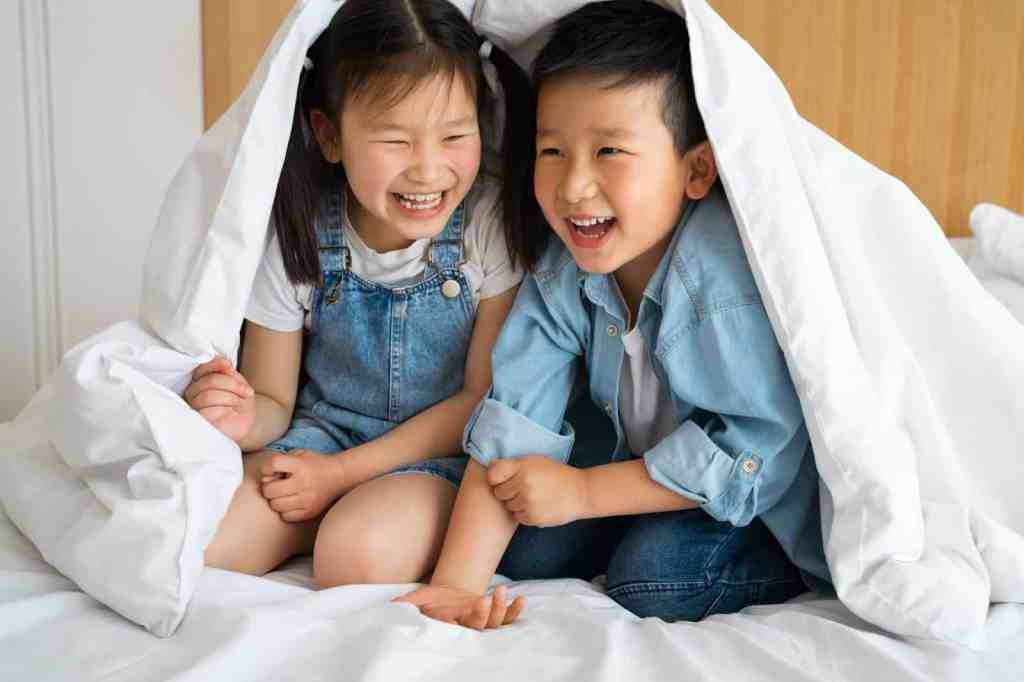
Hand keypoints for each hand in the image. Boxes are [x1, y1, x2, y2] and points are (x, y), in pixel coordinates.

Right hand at [184, 356, 255, 443]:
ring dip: (231, 398)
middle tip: (247, 392)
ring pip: (208, 395)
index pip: (201, 368)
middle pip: (209, 381)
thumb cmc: (240, 402)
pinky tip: (233, 411)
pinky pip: (207, 413)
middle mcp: (192, 394)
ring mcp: (194, 409)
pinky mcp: (199, 423)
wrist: (246, 425)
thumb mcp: (238, 383)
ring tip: (240, 403)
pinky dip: (225, 410)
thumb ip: (228, 372)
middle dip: (232, 385)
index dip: (216, 365)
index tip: (231, 368)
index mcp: (199, 382)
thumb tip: (224, 362)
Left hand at [259, 449, 345, 521]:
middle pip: (270, 490)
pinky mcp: (310, 512)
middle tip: (275, 485)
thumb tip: (264, 480)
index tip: (271, 470)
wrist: (339, 476)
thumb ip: (280, 462)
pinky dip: (285, 511)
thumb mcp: (299, 454)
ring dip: (275, 500)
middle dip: (268, 487)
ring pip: (275, 505)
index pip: (273, 464)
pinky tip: (291, 503)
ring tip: (283, 494)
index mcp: (300, 465)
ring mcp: (307, 499)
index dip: (266, 468)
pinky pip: (286, 516)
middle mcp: (303, 482)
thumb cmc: (314, 464)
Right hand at [394, 584, 524, 629]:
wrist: (447, 600)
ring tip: (499, 591)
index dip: (454, 627)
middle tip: (483, 601)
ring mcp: (481, 621)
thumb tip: (392, 607)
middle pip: (476, 626)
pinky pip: (508, 619)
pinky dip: (515, 611)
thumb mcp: (416, 601)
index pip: (451, 629)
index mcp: (447, 624)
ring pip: (494, 622)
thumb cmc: (430, 602)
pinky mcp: (493, 615)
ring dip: (499, 608)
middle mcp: (466, 626)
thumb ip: (405, 605)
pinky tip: (521, 600)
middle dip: (481, 615)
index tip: (454, 622)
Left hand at [487, 456, 589, 526]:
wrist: (581, 492)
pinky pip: (517, 517)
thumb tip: (489, 465)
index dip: (497, 478)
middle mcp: (523, 484)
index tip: (503, 479)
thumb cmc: (557, 474)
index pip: (493, 474)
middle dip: (507, 492)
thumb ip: (514, 464)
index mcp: (523, 467)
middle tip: (522, 489)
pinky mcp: (533, 517)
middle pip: (499, 492)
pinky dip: (524, 513)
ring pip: (508, 506)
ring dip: (516, 503)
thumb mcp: (537, 461)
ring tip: (532, 497)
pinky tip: (537, 506)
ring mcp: (528, 502)